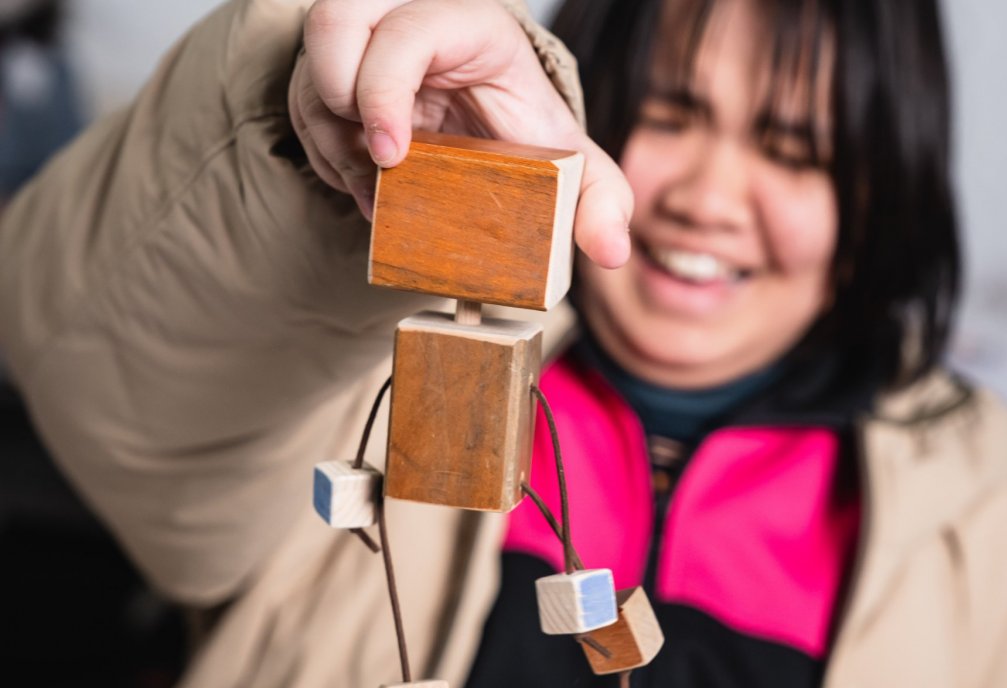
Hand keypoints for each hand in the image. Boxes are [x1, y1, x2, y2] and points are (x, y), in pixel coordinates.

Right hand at [288, 0, 631, 267]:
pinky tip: (365, 184)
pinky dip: (323, 150)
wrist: (491, 122)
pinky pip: (301, 100)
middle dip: (339, 100)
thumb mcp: (570, 162)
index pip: (408, 29)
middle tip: (376, 163)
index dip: (385, 88)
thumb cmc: (523, 129)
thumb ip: (598, 198)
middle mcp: (407, 15)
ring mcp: (365, 38)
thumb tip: (611, 250)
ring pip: (309, 64)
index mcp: (468, 24)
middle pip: (333, 20)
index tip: (392, 154)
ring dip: (330, 137)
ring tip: (376, 187)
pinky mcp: (338, 68)